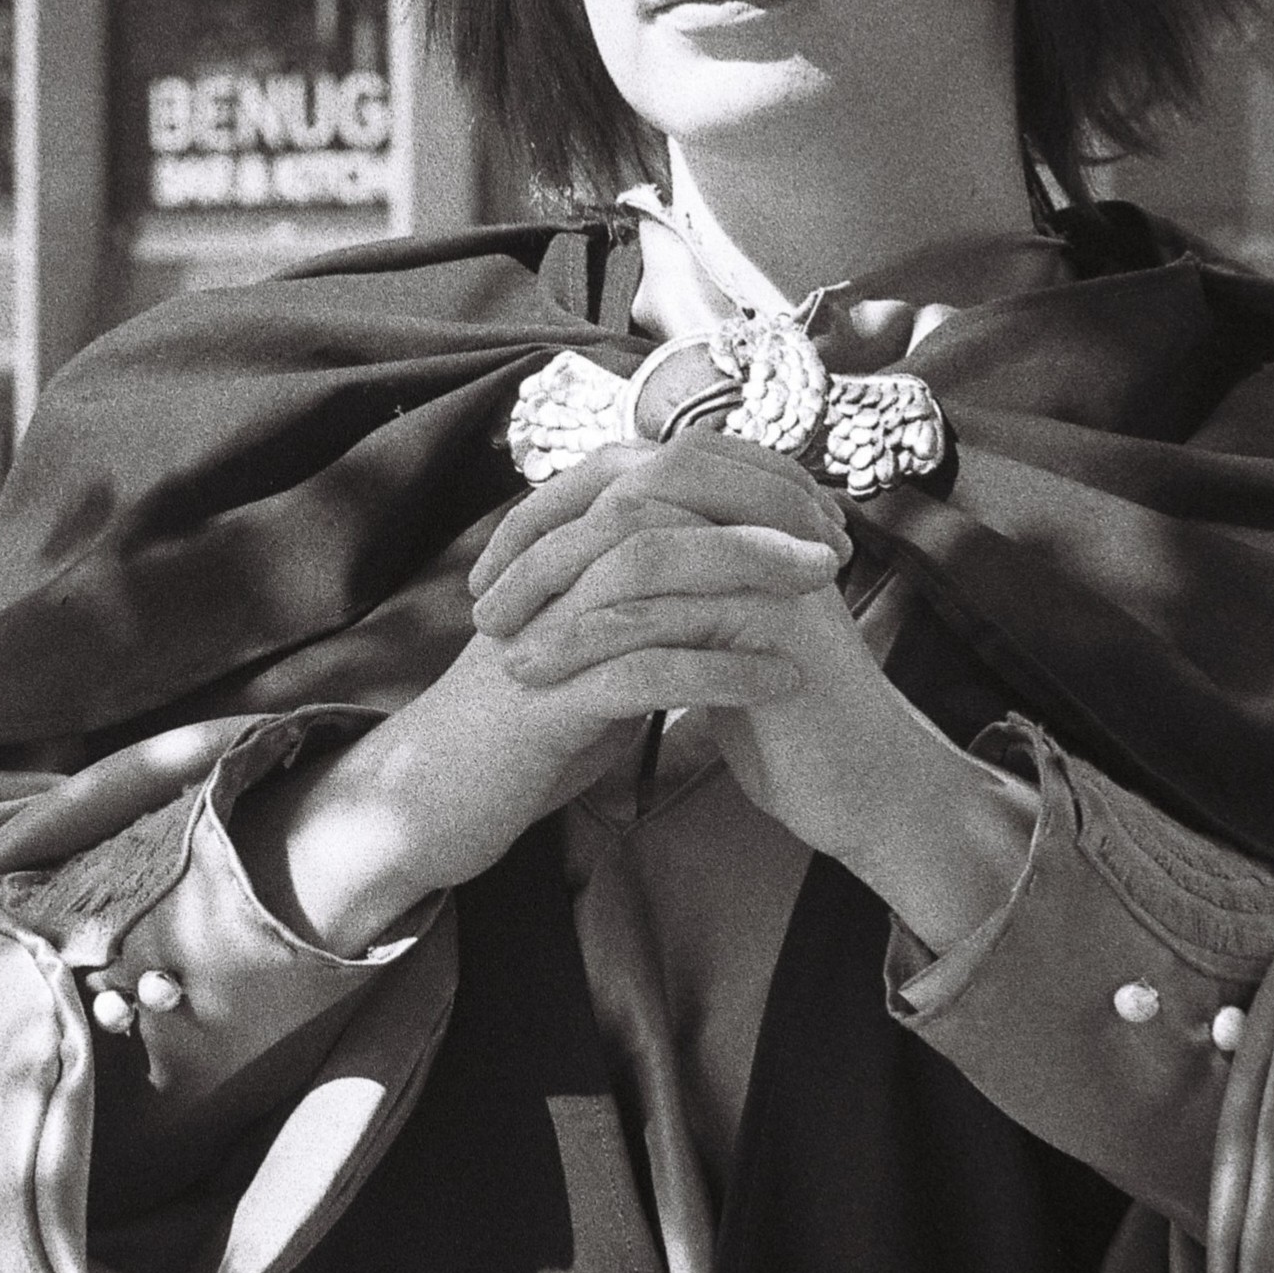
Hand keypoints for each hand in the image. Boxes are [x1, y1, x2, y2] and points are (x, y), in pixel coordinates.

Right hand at [237, 433, 843, 950]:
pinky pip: (644, 669)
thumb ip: (644, 603)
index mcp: (560, 550)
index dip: (744, 478)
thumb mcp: (591, 645)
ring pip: (654, 570)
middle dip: (757, 508)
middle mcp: (547, 574)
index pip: (659, 471)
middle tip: (835, 539)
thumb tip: (721, 568)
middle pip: (660, 498)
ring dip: (749, 573)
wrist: (439, 801)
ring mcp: (542, 632)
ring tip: (824, 592)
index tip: (816, 511)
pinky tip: (781, 681)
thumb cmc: (525, 726)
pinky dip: (722, 670)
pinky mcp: (543, 702)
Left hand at [474, 427, 1037, 944]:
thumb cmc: (782, 722)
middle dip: (541, 542)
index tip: (493, 569)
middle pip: (628, 487)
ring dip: (555, 595)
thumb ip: (669, 592)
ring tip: (504, 647)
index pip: (630, 471)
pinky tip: (542, 677)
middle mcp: (763, 521)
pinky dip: (589, 641)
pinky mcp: (773, 617)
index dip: (551, 510)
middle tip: (483, 602)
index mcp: (747, 514)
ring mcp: (772, 562)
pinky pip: (661, 611)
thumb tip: (582, 567)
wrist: (867, 788)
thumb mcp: (713, 638)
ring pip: (638, 544)